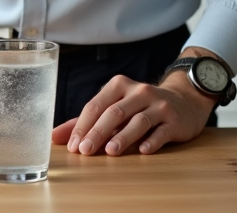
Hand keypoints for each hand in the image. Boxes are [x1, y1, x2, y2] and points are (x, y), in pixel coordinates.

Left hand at [51, 49, 219, 156]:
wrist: (183, 101)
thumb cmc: (140, 107)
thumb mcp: (114, 107)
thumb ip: (85, 122)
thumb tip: (54, 137)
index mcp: (119, 85)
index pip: (96, 105)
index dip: (83, 125)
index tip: (72, 145)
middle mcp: (139, 91)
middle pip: (115, 112)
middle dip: (98, 132)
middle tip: (85, 151)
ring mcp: (158, 104)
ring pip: (138, 120)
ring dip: (123, 136)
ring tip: (110, 151)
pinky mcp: (174, 120)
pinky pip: (162, 131)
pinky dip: (152, 140)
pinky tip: (143, 151)